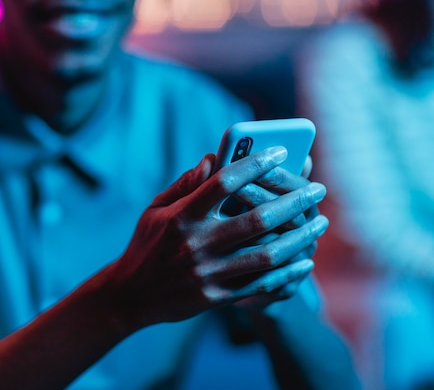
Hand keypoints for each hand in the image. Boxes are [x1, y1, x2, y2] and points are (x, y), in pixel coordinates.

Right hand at [106, 147, 327, 330]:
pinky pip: (260, 285)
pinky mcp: (215, 297)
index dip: (255, 163)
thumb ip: (185, 184)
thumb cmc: (146, 245)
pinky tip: (305, 260)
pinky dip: (287, 272)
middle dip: (294, 201)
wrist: (130, 296)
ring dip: (299, 237)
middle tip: (317, 189)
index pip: (225, 182)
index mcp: (181, 216)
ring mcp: (207, 272)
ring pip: (267, 254)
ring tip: (319, 223)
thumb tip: (213, 158)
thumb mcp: (156, 209)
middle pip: (257, 218)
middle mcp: (197, 243)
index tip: (282, 151)